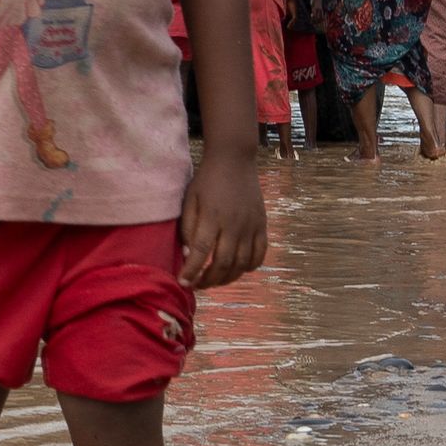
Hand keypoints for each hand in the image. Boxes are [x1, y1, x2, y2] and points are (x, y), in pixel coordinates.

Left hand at [180, 147, 265, 288]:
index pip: (201, 252)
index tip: (183, 282)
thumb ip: (189, 228)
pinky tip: (237, 269)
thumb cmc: (207, 180)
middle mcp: (234, 225)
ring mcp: (251, 226)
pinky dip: (249, 267)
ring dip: (227, 278)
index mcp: (212, 217)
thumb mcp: (190, 200)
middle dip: (208, 280)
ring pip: (242, 264)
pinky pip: (259, 255)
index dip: (192, 271)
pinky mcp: (262, 225)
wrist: (234, 160)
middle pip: (223, 263)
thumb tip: (189, 256)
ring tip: (214, 280)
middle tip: (197, 285)